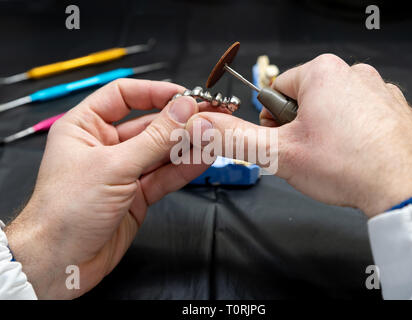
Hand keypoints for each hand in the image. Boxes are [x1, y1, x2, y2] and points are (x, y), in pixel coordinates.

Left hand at [5, 79, 212, 298]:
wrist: (62, 262)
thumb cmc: (66, 211)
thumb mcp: (114, 166)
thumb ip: (154, 138)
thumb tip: (183, 109)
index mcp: (85, 127)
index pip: (124, 96)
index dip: (155, 92)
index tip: (185, 95)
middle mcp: (105, 146)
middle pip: (148, 125)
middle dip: (178, 122)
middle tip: (207, 117)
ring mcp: (123, 171)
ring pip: (160, 152)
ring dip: (186, 145)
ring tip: (212, 137)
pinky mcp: (137, 195)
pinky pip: (165, 176)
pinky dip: (184, 168)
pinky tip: (203, 158)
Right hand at [186, 54, 411, 216]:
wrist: (405, 187)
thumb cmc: (346, 165)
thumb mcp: (278, 153)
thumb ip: (235, 137)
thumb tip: (204, 127)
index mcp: (322, 73)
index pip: (276, 90)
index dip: (271, 119)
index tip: (283, 140)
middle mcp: (353, 73)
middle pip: (305, 98)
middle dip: (299, 126)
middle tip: (307, 152)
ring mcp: (379, 89)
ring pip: (333, 108)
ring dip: (326, 131)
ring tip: (334, 157)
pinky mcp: (395, 108)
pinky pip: (360, 116)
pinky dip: (353, 134)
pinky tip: (355, 156)